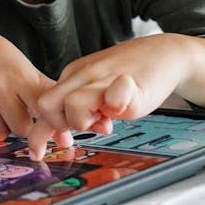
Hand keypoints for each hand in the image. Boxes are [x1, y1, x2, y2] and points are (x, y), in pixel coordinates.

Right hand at [0, 32, 68, 143]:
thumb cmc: (6, 64)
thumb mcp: (31, 74)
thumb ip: (49, 103)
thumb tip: (65, 140)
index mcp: (20, 77)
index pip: (40, 112)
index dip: (43, 119)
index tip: (41, 117)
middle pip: (20, 128)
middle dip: (22, 125)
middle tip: (18, 111)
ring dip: (2, 127)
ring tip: (0, 109)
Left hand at [27, 35, 190, 159]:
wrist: (165, 53)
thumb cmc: (130, 74)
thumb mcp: (96, 88)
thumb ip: (79, 107)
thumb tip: (61, 136)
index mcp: (73, 77)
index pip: (43, 104)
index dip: (41, 131)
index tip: (40, 151)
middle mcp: (83, 75)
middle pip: (48, 105)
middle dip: (59, 126)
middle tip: (84, 127)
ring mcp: (105, 78)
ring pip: (73, 103)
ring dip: (84, 121)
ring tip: (105, 119)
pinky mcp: (130, 84)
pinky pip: (115, 96)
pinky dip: (115, 106)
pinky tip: (123, 110)